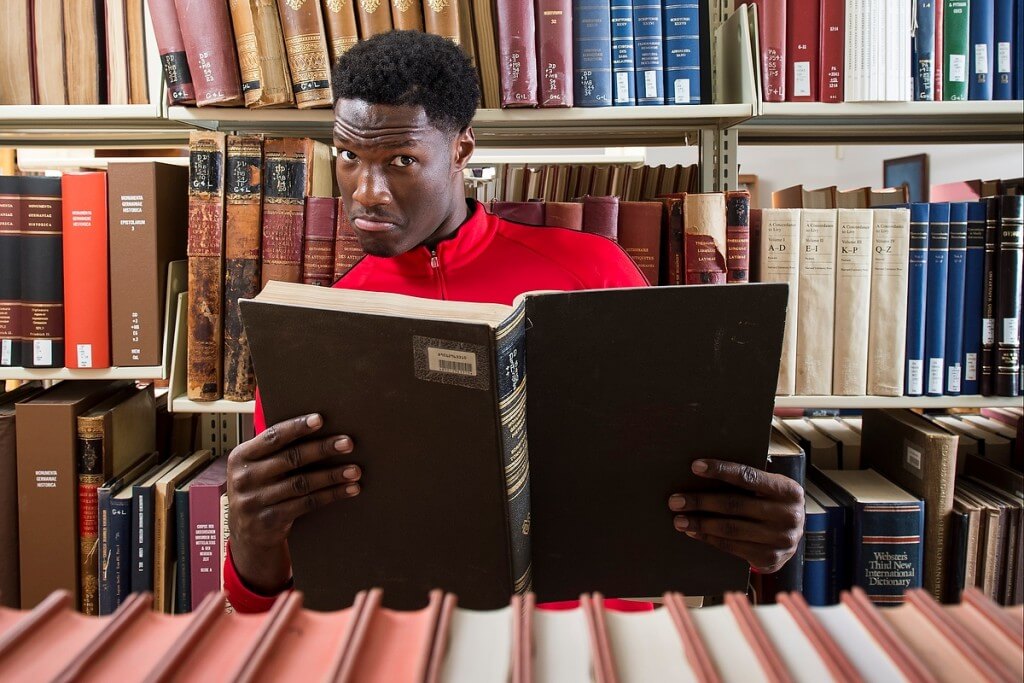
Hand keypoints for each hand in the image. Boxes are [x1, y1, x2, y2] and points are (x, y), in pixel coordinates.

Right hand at [227, 413, 360, 592]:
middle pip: (290, 459)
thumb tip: (320, 428)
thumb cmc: (261, 489)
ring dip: (332, 475)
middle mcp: (244, 478)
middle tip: (348, 443)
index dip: (297, 427)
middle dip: (322, 449)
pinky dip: (331, 495)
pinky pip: (306, 503)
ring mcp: (255, 501)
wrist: (248, 533)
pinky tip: (349, 489)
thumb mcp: (257, 467)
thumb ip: (277, 451)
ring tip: (355, 470)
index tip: (320, 419)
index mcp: (241, 456)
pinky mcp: (270, 520)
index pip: (272, 437)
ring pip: (302, 483)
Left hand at [668, 459, 803, 573]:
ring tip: (679, 519)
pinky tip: (694, 532)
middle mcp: (787, 515)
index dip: (720, 470)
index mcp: (788, 491)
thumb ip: (749, 481)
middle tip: (675, 500)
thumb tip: (703, 470)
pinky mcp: (769, 558)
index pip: (748, 477)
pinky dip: (709, 538)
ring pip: (730, 529)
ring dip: (699, 524)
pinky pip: (731, 546)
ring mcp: (780, 539)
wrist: (794, 538)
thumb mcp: (771, 488)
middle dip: (700, 502)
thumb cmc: (773, 504)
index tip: (695, 466)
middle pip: (734, 505)